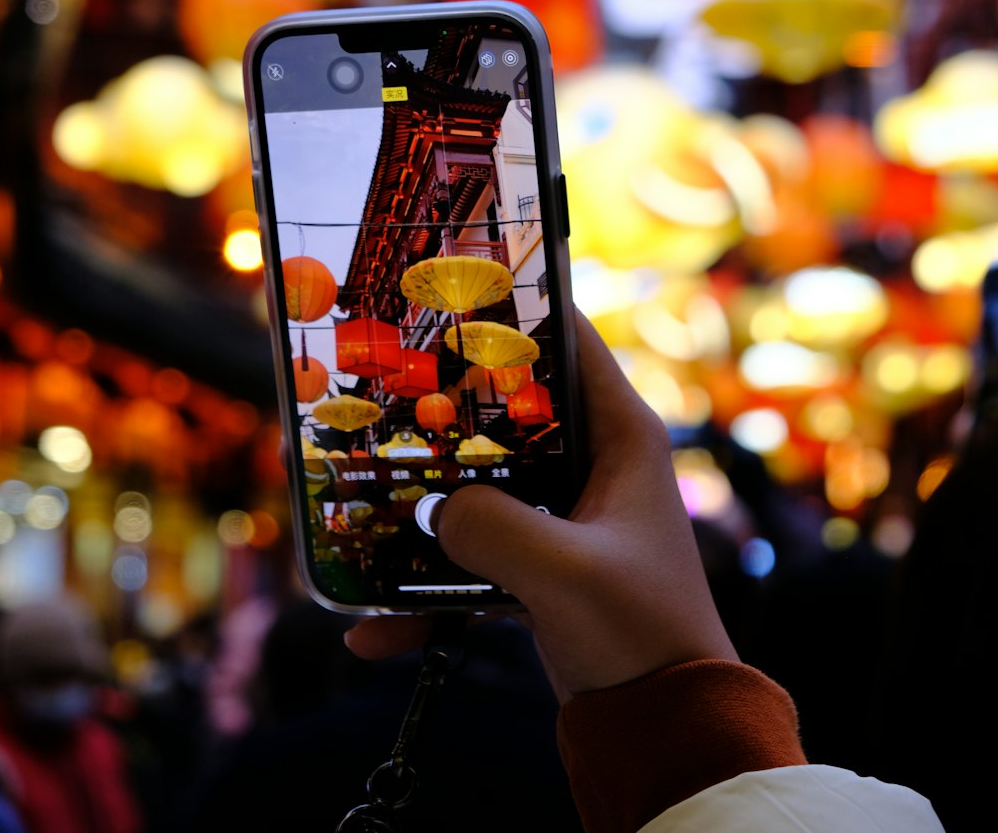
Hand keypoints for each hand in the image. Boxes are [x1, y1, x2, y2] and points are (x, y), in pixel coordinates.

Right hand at [346, 308, 737, 700]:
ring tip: (356, 508)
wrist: (666, 729)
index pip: (570, 340)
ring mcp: (564, 518)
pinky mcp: (542, 568)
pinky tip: (370, 628)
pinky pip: (472, 562)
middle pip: (506, 413)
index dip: (515, 309)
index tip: (447, 292)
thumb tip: (430, 511)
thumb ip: (491, 528)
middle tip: (376, 397)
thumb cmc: (639, 631)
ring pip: (480, 486)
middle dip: (442, 412)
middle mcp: (594, 465)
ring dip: (423, 506)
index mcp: (620, 436)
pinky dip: (426, 594)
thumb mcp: (562, 572)